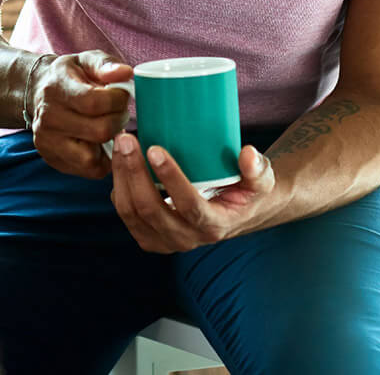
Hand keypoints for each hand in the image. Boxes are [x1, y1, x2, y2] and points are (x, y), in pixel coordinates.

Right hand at [28, 50, 133, 178]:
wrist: (41, 91)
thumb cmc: (72, 76)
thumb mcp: (87, 60)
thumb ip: (106, 64)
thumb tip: (125, 73)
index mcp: (56, 89)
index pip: (94, 102)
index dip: (118, 100)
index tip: (122, 95)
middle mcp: (47, 119)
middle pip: (98, 131)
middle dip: (118, 121)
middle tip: (119, 112)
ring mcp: (47, 142)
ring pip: (92, 158)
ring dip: (110, 144)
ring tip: (109, 127)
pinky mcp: (52, 160)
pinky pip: (88, 170)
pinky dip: (102, 159)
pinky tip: (101, 142)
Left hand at [110, 134, 282, 252]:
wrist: (239, 213)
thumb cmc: (249, 191)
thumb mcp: (262, 179)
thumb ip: (258, 168)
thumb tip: (248, 153)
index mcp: (213, 225)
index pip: (188, 205)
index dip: (170, 178)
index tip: (155, 148)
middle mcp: (186, 239)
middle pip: (150, 210)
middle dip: (134, 172)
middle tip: (127, 139)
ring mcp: (165, 240)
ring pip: (132, 214)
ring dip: (121, 177)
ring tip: (120, 144)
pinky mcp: (150, 235)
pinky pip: (126, 215)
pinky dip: (118, 188)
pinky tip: (118, 161)